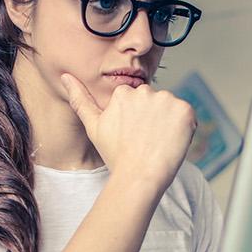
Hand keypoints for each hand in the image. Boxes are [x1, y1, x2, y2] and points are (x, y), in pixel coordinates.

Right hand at [59, 73, 196, 187]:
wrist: (138, 176)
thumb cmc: (116, 155)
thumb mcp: (93, 126)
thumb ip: (80, 98)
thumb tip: (65, 75)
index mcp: (123, 93)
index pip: (138, 102)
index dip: (138, 121)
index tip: (134, 136)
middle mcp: (145, 91)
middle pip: (155, 103)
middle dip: (153, 118)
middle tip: (146, 141)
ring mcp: (166, 100)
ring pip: (171, 109)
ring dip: (169, 122)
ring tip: (158, 143)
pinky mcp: (184, 110)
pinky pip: (187, 116)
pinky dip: (183, 128)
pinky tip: (171, 142)